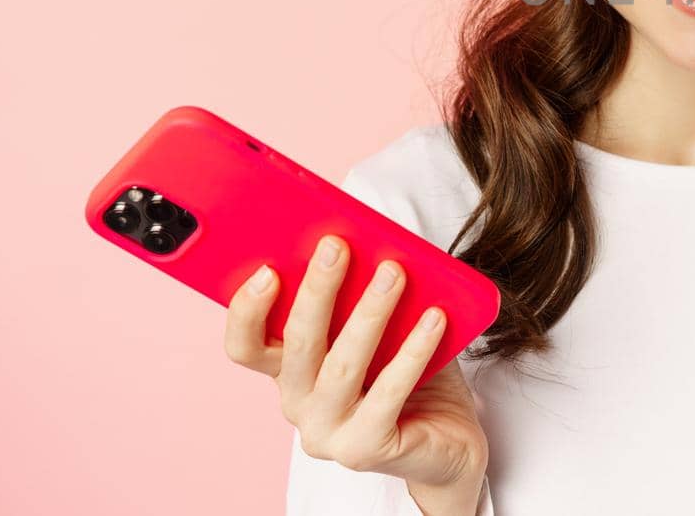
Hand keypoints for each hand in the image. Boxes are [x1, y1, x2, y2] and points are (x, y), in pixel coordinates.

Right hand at [224, 235, 489, 503]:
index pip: (245, 347)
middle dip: (316, 290)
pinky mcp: (364, 450)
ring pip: (341, 366)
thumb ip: (363, 298)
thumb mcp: (382, 331)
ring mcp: (327, 434)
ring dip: (369, 313)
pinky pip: (388, 393)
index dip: (247, 311)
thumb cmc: (412, 375)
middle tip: (338, 246)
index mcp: (289, 373)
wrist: (449, 440)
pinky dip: (413, 352)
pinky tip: (434, 319)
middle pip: (297, 345)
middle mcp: (297, 406)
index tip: (269, 270)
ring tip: (394, 272)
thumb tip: (368, 243)